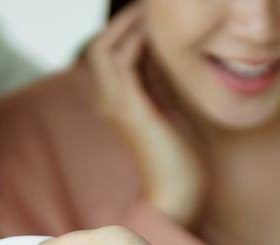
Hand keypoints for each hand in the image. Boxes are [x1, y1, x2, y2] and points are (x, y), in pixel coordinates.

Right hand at [87, 3, 205, 225]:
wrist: (178, 192)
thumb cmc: (180, 154)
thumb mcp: (169, 105)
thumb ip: (161, 79)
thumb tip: (165, 49)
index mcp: (116, 99)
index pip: (110, 51)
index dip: (127, 28)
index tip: (153, 15)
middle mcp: (108, 100)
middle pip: (100, 44)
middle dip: (124, 21)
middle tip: (151, 9)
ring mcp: (115, 105)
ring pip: (104, 48)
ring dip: (129, 25)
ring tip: (154, 14)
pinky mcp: (130, 110)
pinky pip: (123, 62)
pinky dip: (138, 41)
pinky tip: (158, 33)